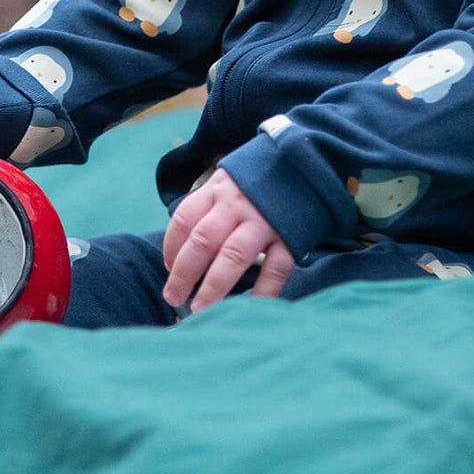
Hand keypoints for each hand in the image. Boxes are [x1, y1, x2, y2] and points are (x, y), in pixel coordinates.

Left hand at [161, 167, 292, 312]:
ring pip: (234, 255)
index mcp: (218, 189)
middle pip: (204, 239)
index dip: (171, 246)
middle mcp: (237, 204)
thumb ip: (207, 210)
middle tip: (172, 297)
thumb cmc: (255, 184)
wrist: (305, 164)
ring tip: (199, 310)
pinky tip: (248, 308)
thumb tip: (178, 256)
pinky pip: (275, 268)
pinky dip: (262, 291)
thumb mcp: (227, 182)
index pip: (185, 218)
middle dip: (184, 272)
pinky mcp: (289, 235)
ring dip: (214, 285)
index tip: (167, 267)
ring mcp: (264, 220)